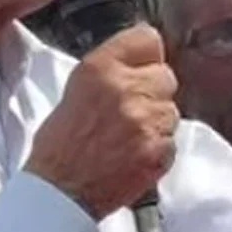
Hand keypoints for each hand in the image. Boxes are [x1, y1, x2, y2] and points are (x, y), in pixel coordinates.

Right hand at [25, 25, 178, 219]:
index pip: (148, 38)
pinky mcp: (159, 150)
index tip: (142, 66)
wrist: (60, 192)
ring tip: (128, 136)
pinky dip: (157, 148)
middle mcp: (127, 88)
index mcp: (101, 68)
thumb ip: (112, 68)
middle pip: (165, 75)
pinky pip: (171, 140)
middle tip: (131, 109)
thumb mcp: (77, 88)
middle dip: (153, 91)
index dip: (145, 56)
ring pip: (171, 109)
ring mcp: (147, 120)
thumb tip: (142, 60)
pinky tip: (133, 155)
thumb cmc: (61, 144)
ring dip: (156, 121)